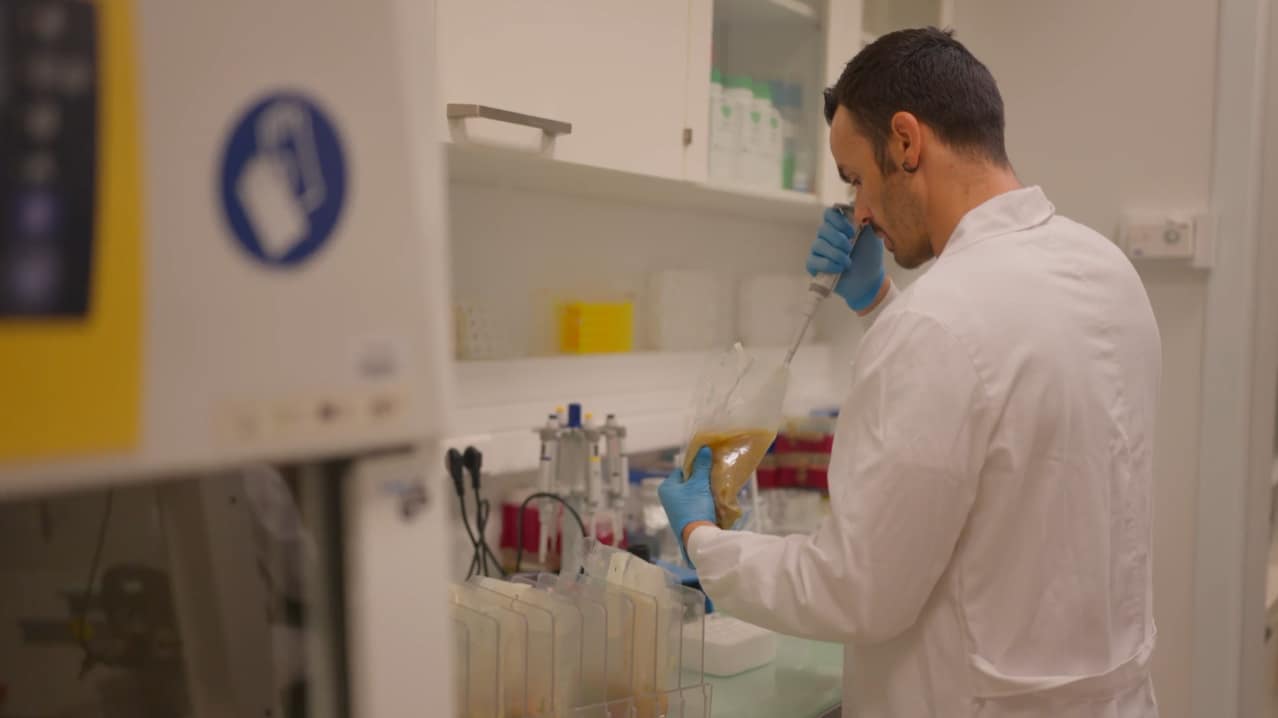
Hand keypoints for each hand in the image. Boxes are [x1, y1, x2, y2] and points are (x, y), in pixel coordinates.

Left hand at [659, 446, 715, 566]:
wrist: (698, 536)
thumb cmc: (694, 507)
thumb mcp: (699, 484)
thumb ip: (701, 466)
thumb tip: (704, 448)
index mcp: (666, 487)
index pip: (682, 470)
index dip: (695, 467)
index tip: (708, 466)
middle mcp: (668, 498)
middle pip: (688, 482)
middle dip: (701, 479)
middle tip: (714, 476)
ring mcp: (677, 509)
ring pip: (694, 493)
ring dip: (705, 490)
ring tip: (716, 487)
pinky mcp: (685, 518)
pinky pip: (696, 503)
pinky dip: (705, 501)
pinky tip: (714, 500)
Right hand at [806, 206, 885, 311]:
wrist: (870, 280)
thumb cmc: (870, 257)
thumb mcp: (872, 235)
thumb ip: (864, 219)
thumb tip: (854, 206)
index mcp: (839, 226)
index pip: (829, 213)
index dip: (838, 220)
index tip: (852, 231)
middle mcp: (827, 237)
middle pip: (822, 229)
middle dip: (838, 239)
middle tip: (850, 248)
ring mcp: (819, 251)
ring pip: (817, 245)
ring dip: (835, 253)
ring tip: (848, 262)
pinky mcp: (815, 266)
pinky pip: (813, 261)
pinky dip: (828, 264)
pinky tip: (840, 268)